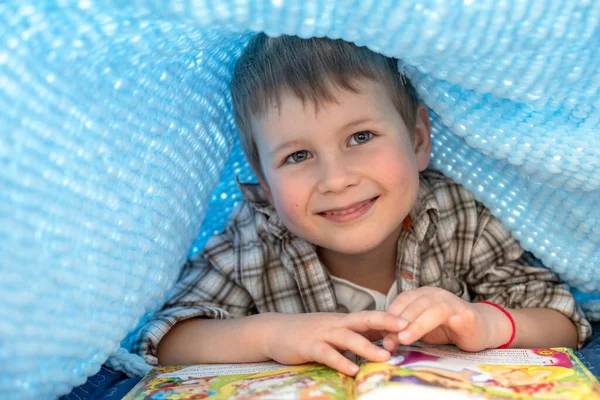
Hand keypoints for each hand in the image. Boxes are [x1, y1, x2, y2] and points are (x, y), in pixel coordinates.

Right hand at [259, 311, 407, 375]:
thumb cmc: (307, 333)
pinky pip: (326, 354)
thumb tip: (381, 341)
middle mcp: (335, 323)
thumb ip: (354, 335)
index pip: (370, 316)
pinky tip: (352, 370)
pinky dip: (340, 361)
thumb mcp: (333, 331)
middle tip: (407, 328)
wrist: (274, 331)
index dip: (390, 317)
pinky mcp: (308, 346)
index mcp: (343, 320)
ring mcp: (321, 333)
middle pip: (364, 320)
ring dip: (367, 347)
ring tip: (385, 356)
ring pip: (347, 338)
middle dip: (385, 323)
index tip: (412, 319)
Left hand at [382, 287, 511, 351]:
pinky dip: (424, 325)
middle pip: (409, 303)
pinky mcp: (461, 312)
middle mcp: (433, 293)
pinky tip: (415, 336)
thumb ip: (407, 331)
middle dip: (395, 322)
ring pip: (423, 307)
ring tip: (399, 338)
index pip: (400, 301)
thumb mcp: (424, 330)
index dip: (388, 316)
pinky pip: (440, 315)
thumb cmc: (451, 330)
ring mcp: (448, 300)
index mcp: (422, 295)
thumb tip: (386, 340)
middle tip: (386, 340)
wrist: (484, 330)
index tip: (379, 333)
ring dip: (409, 324)